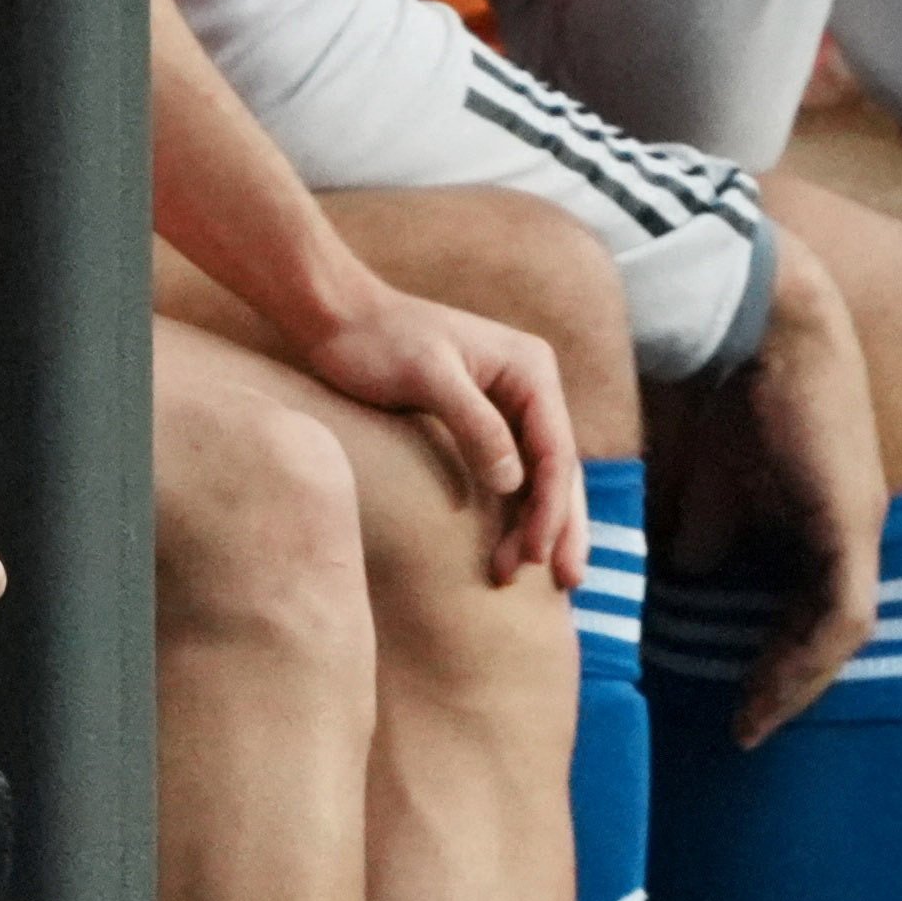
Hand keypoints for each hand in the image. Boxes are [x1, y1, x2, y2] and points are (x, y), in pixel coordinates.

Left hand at [297, 280, 586, 589]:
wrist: (336, 317)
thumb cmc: (377, 339)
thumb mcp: (427, 376)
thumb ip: (475, 424)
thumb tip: (515, 483)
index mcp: (530, 369)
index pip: (554, 450)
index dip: (551, 507)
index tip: (538, 554)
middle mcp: (530, 386)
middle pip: (557, 468)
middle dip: (559, 526)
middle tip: (565, 582)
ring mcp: (507, 404)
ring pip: (536, 475)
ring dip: (533, 525)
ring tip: (520, 574)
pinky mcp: (480, 420)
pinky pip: (507, 472)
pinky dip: (509, 510)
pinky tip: (505, 545)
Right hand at [652, 223, 884, 745]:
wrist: (746, 326)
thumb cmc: (714, 386)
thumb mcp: (707, 480)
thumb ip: (705, 530)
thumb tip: (689, 577)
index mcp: (814, 514)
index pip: (805, 606)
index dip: (773, 656)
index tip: (735, 700)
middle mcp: (846, 526)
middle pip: (826, 627)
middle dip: (784, 682)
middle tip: (744, 727)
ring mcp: (854, 526)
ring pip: (839, 632)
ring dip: (794, 684)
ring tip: (751, 722)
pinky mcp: (848, 525)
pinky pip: (839, 617)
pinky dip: (803, 662)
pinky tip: (763, 692)